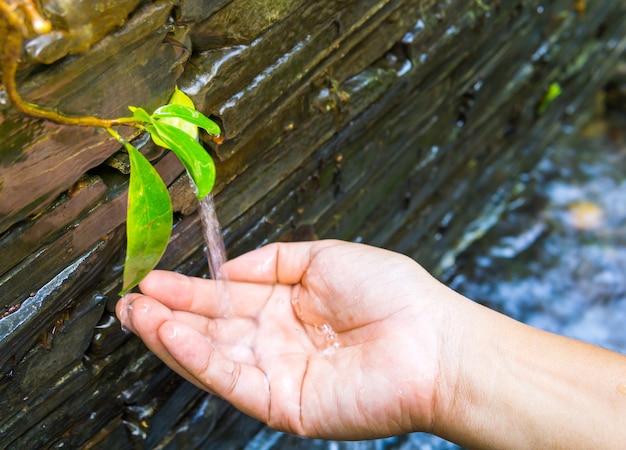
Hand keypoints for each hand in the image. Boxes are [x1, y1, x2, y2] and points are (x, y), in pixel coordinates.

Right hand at [116, 240, 452, 438]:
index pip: (228, 297)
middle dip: (168, 314)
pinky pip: (233, 380)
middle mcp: (278, 339)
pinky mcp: (283, 403)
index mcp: (288, 305)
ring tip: (136, 316)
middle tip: (130, 300)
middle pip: (213, 328)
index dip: (190, 289)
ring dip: (171, 337)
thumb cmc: (392, 294)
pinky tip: (172, 337)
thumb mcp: (326, 255)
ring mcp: (279, 372)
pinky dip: (199, 359)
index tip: (154, 278)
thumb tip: (226, 268)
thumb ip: (273, 259)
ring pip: (214, 356)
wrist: (431, 340)